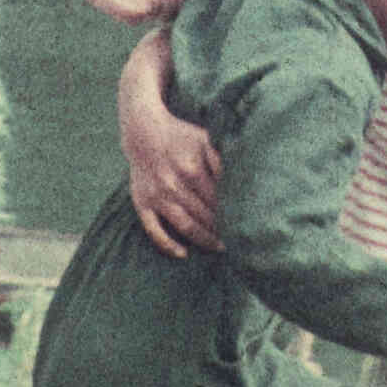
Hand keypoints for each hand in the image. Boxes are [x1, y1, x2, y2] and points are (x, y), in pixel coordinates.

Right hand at [122, 96, 223, 259]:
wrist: (143, 132)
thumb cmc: (180, 136)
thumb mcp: (204, 139)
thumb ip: (220, 158)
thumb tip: (239, 178)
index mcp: (191, 169)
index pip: (218, 199)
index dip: (232, 212)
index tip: (245, 222)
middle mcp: (173, 185)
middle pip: (204, 215)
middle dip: (222, 228)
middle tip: (238, 239)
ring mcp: (157, 196)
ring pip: (184, 226)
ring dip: (203, 240)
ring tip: (218, 247)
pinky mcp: (142, 203)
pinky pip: (153, 231)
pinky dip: (168, 245)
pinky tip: (183, 254)